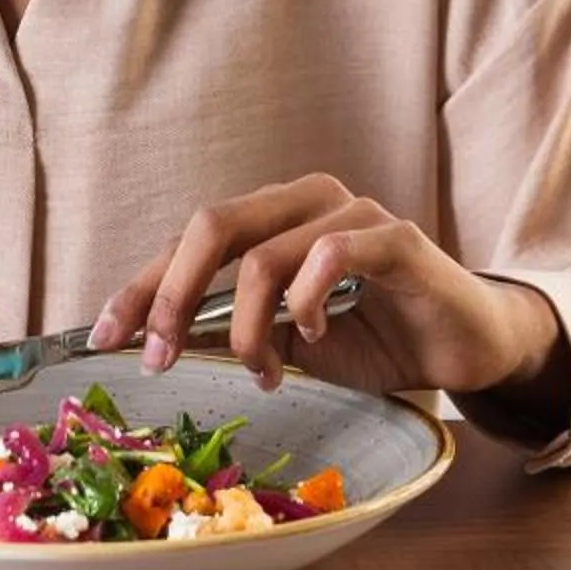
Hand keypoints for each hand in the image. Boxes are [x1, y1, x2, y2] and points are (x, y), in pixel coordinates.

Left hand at [89, 174, 562, 402]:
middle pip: (212, 226)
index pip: (189, 239)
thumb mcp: (286, 346)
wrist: (466, 346)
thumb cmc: (374, 339)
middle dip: (170, 294)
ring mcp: (355, 213)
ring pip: (265, 254)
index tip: (104, 338)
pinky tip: (316, 337)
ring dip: (247, 326)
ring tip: (263, 369)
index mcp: (274, 216)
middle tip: (156, 357)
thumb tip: (152, 346)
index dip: (141, 285)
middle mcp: (307, 200)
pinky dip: (308, 302)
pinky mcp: (399, 240)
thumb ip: (226, 333)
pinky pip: (335, 254)